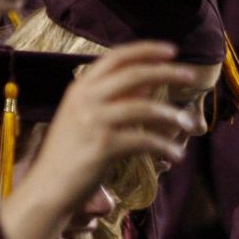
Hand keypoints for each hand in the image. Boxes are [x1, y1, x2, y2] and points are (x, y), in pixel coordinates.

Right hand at [26, 41, 193, 215]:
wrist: (47, 188)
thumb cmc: (71, 152)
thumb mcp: (86, 116)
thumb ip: (115, 97)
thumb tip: (149, 82)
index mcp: (80, 87)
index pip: (116, 56)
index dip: (146, 50)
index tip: (172, 50)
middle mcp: (85, 99)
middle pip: (134, 75)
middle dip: (167, 72)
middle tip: (191, 75)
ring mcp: (93, 121)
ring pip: (144, 107)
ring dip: (172, 114)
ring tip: (189, 123)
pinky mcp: (103, 146)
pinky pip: (144, 140)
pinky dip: (165, 146)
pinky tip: (177, 154)